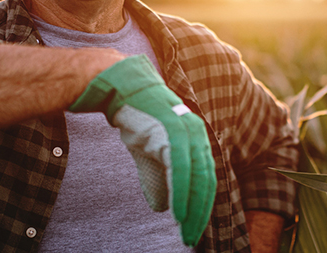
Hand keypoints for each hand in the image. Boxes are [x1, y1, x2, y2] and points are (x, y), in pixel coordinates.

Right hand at [69, 54, 216, 245]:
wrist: (120, 88)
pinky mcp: (172, 131)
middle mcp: (197, 134)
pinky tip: (178, 212)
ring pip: (196, 178)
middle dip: (201, 213)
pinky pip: (181, 169)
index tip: (193, 227)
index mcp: (196, 138)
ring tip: (186, 230)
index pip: (206, 179)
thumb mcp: (149, 154)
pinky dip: (181, 193)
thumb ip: (158, 179)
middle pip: (206, 182)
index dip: (202, 205)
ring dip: (193, 209)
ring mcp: (186, 131)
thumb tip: (162, 207)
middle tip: (191, 237)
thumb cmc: (136, 118)